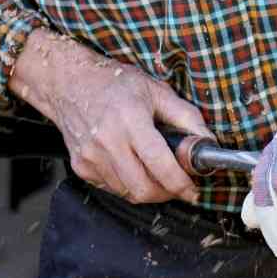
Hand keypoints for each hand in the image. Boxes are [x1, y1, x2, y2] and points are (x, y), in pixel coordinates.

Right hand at [9, 29, 210, 202]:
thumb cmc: (115, 84)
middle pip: (144, 189)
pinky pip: (113, 189)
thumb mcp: (157, 91)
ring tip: (156, 172)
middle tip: (178, 184)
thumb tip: (208, 143)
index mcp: (130, 120)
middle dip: (167, 193)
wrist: (68, 83)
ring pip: (129, 193)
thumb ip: (187, 118)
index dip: (181, 184)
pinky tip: (132, 166)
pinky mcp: (81, 167)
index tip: (193, 190)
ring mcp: (91, 157)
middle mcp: (107, 141)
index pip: (160, 165)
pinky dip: (129, 185)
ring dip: (149, 190)